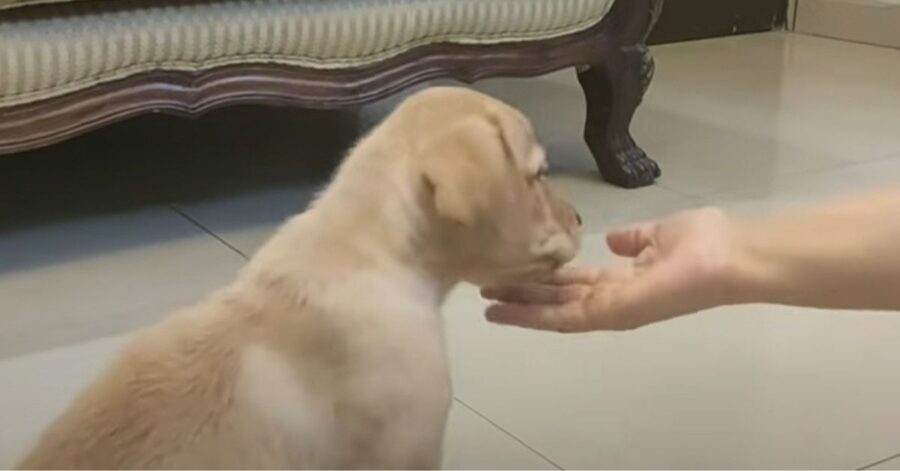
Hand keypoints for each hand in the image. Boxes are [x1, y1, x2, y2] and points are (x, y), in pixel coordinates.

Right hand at [482, 208, 742, 331]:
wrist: (728, 257)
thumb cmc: (702, 242)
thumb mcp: (659, 234)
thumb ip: (634, 240)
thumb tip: (613, 240)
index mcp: (624, 279)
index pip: (575, 282)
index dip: (545, 278)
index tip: (515, 269)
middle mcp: (612, 299)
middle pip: (558, 298)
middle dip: (523, 294)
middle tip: (486, 286)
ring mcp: (609, 310)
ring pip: (553, 311)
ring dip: (519, 306)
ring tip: (484, 299)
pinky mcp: (608, 315)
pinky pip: (562, 317)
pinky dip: (530, 315)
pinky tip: (502, 309)